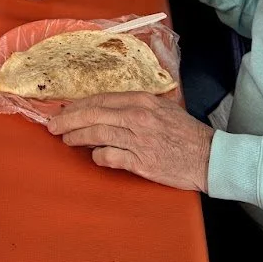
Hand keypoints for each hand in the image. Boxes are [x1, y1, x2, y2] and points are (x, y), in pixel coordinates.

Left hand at [47, 93, 212, 190]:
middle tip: (52, 125)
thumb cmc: (186, 132)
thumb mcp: (164, 107)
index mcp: (142, 100)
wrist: (209, 157)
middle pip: (93, 114)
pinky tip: (95, 156)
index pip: (101, 99)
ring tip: (66, 139)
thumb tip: (110, 106)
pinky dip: (98, 156)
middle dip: (68, 119)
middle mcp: (138, 117)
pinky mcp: (141, 162)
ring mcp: (138, 140)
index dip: (79, 105)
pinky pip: (110, 156)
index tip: (65, 109)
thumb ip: (138, 104)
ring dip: (77, 137)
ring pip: (97, 134)